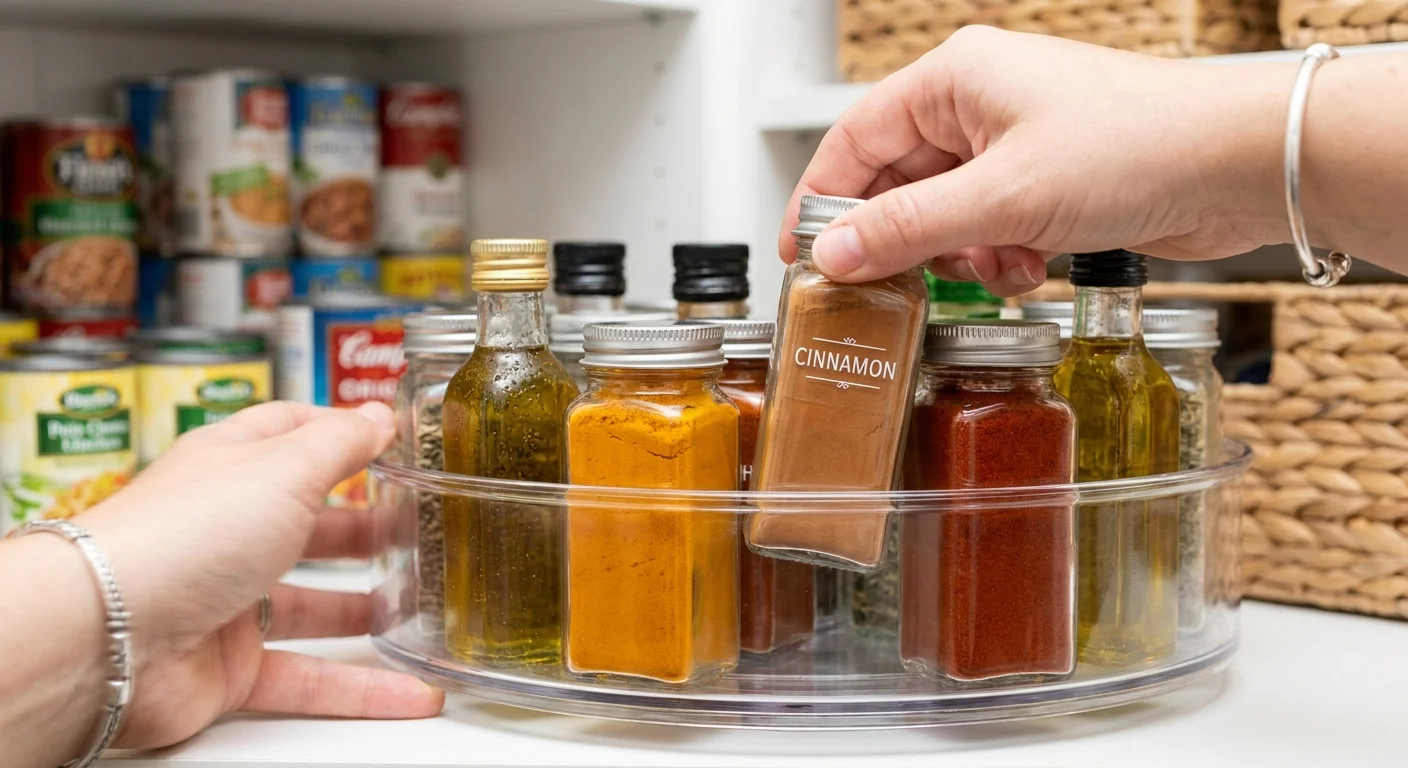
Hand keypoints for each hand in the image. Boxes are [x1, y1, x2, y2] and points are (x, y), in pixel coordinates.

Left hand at [80, 401, 443, 749]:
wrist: (106, 637)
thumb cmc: (186, 533)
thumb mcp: (284, 467)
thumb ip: (341, 443)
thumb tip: (381, 418)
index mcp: (232, 467)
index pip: (290, 434)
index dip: (340, 433)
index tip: (394, 441)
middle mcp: (226, 530)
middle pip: (305, 523)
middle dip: (363, 528)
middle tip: (417, 529)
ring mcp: (225, 601)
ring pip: (309, 605)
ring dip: (363, 609)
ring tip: (417, 607)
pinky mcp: (228, 668)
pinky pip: (306, 679)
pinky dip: (359, 688)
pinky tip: (408, 692)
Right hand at [781, 27, 1294, 295]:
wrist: (1240, 164)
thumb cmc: (1139, 144)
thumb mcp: (1003, 197)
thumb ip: (908, 229)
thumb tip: (833, 254)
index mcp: (956, 79)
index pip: (855, 139)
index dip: (822, 199)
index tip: (800, 254)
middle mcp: (980, 105)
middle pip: (899, 182)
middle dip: (905, 239)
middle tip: (889, 288)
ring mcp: (1014, 145)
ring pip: (944, 214)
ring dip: (959, 256)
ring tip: (994, 268)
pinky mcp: (1046, 183)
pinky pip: (989, 228)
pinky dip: (998, 258)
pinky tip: (1028, 267)